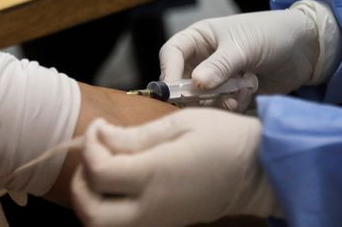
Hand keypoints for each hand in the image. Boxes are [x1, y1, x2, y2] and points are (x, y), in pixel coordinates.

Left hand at [71, 111, 279, 226]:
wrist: (261, 172)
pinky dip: (108, 207)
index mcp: (156, 175)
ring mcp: (158, 221)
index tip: (101, 126)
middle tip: (91, 156)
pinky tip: (120, 181)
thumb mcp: (180, 124)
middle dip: (80, 185)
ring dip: (91, 200)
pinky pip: (123, 225)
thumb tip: (100, 135)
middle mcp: (153, 206)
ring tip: (102, 169)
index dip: (90, 145)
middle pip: (92, 215)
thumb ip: (135, 135)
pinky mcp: (165, 225)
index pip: (99, 171)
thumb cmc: (225, 139)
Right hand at [159, 9, 320, 104]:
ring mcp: (218, 78)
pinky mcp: (232, 95)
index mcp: (199, 38)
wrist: (307, 50)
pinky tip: (248, 95)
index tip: (174, 91)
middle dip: (195, 93)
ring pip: (201, 98)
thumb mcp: (243, 47)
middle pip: (182, 81)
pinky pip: (220, 107)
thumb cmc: (271, 35)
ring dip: (217, 101)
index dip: (169, 71)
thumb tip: (196, 84)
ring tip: (237, 95)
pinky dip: (231, 105)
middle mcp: (203, 59)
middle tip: (210, 98)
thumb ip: (219, 66)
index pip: (172, 53)